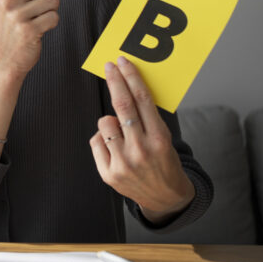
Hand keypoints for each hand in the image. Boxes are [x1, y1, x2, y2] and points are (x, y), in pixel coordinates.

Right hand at [0, 0, 75, 82]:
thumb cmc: (12, 27)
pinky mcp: (28, 30)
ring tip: (35, 19)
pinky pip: (54, 17)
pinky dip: (51, 22)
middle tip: (37, 7)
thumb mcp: (15, 1)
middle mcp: (6, 0)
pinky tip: (38, 29)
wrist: (3, 59)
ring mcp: (16, 15)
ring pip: (53, 0)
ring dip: (50, 10)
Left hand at [89, 57, 194, 222]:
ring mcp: (123, 163)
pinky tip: (115, 148)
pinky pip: (96, 141)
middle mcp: (141, 149)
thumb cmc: (164, 162)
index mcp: (159, 138)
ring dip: (110, 121)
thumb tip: (127, 90)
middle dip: (115, 81)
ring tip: (122, 134)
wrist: (166, 198)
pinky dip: (103, 139)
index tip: (122, 63)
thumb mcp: (165, 139)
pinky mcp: (109, 174)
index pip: (142, 100)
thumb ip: (148, 119)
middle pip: (122, 105)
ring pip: (105, 122)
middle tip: (110, 67)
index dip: (130, 77)